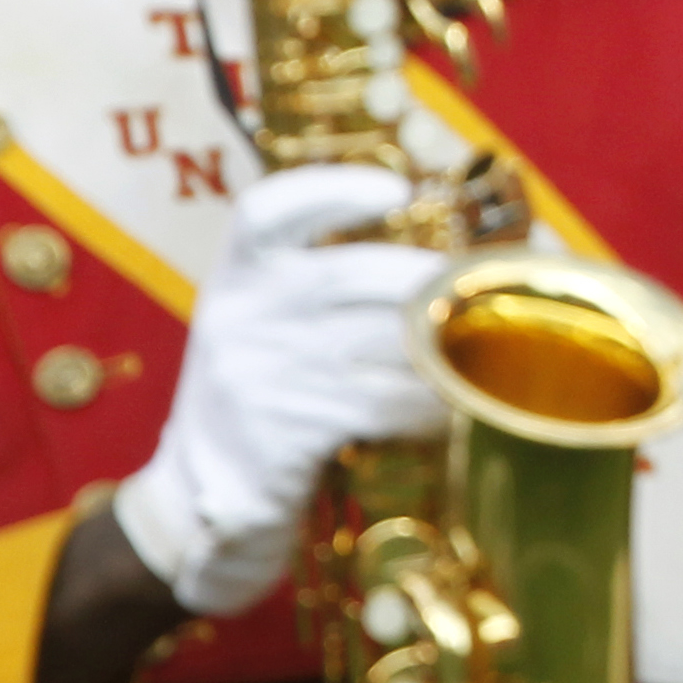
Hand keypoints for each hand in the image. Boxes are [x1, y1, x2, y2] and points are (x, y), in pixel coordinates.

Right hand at [113, 165, 447, 617]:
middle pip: (357, 273)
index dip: (334, 189)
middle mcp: (241, 315)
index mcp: (236, 276)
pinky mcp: (287, 432)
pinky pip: (387, 402)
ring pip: (386, 340)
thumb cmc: (262, 391)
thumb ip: (327, 281)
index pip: (266, 211)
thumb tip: (453, 249)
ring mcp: (260, 374)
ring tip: (484, 351)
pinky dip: (432, 404)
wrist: (197, 494)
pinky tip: (456, 408)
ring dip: (447, 347)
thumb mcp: (266, 322)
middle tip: (480, 291)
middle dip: (433, 281)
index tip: (395, 189)